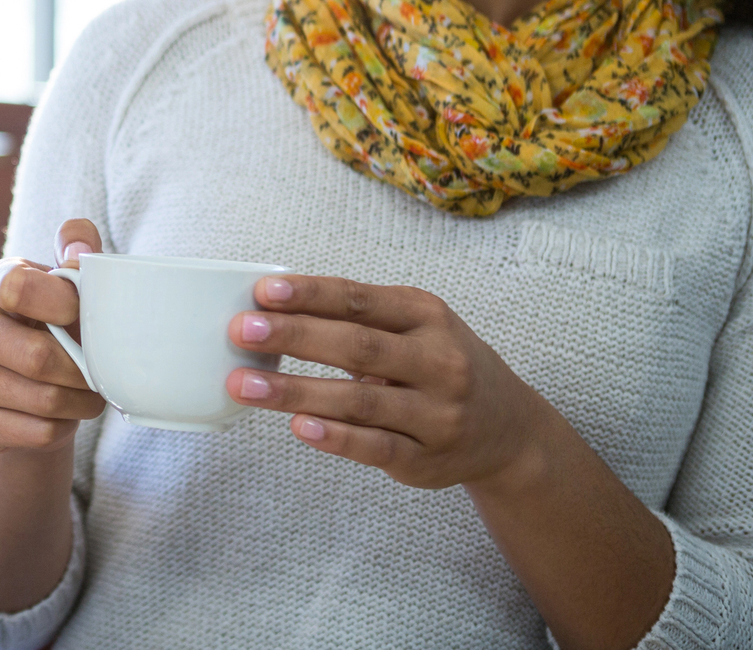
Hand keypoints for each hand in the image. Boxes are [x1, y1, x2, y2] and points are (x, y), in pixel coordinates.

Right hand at [0, 218, 107, 453]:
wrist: (18, 386)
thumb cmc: (50, 324)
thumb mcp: (65, 282)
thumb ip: (78, 249)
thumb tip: (79, 251)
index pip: (17, 287)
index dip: (60, 302)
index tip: (80, 313)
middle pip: (37, 358)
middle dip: (82, 371)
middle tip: (100, 374)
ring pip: (42, 401)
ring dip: (80, 403)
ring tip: (88, 394)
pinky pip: (35, 432)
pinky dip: (62, 427)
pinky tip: (60, 415)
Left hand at [224, 273, 553, 490]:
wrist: (510, 430)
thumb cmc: (440, 364)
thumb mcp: (417, 327)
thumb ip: (358, 317)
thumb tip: (273, 307)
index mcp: (428, 317)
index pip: (361, 300)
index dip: (311, 294)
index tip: (263, 292)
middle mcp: (438, 362)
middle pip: (357, 346)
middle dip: (295, 337)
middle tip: (242, 331)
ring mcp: (436, 414)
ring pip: (359, 401)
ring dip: (296, 391)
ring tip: (244, 384)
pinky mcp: (427, 460)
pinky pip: (376, 447)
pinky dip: (336, 437)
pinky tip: (299, 426)